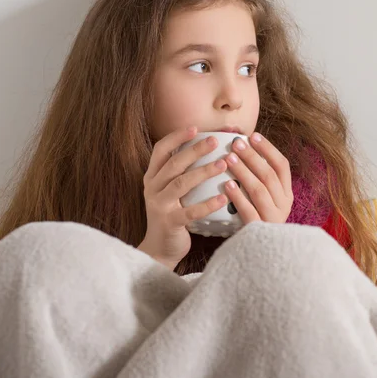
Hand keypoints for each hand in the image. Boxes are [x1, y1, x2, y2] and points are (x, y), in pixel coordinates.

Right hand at [139, 127, 228, 270]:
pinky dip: (207, 204)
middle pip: (174, 164)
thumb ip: (183, 171)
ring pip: (181, 183)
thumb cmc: (172, 213)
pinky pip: (190, 212)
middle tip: (215, 141)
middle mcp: (152, 188)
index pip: (161, 149)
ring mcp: (159, 205)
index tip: (195, 128)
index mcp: (153, 176)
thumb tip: (209, 146)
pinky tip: (223, 198)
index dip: (177, 137)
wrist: (160, 249)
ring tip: (223, 164)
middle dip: (195, 150)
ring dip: (203, 172)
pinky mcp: (170, 223)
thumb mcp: (171, 190)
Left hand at [223, 133, 292, 224]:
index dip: (268, 149)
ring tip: (228, 159)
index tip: (253, 135)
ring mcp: (273, 219)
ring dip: (243, 172)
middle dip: (252, 157)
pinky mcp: (259, 231)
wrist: (260, 255)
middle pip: (269, 175)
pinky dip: (238, 197)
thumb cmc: (257, 217)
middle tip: (236, 144)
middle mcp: (284, 205)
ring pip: (260, 191)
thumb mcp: (264, 198)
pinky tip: (227, 185)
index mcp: (286, 193)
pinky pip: (249, 211)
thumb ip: (258, 176)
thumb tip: (242, 146)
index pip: (282, 165)